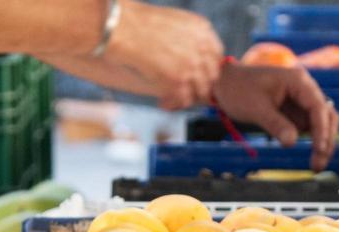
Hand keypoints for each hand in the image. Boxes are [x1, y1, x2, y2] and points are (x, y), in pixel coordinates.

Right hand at [102, 0, 222, 109]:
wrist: (122, 27)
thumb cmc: (141, 22)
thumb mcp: (176, 21)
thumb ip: (191, 37)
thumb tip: (197, 57)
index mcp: (203, 30)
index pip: (216, 57)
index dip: (207, 68)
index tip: (199, 75)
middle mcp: (202, 48)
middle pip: (211, 77)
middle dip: (200, 85)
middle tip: (187, 91)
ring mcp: (192, 66)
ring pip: (201, 91)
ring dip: (187, 96)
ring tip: (171, 98)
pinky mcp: (178, 81)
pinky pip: (185, 100)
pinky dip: (174, 104)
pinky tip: (163, 103)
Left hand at [211, 63, 338, 170]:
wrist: (224, 84)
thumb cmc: (237, 90)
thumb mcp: (255, 109)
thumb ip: (275, 124)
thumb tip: (292, 143)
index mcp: (298, 81)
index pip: (318, 107)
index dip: (321, 130)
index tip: (319, 150)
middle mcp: (304, 89)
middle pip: (326, 116)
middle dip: (326, 140)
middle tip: (319, 166)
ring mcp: (300, 100)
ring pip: (321, 123)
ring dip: (322, 143)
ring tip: (316, 166)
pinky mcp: (294, 111)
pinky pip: (309, 127)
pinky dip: (312, 142)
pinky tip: (312, 158)